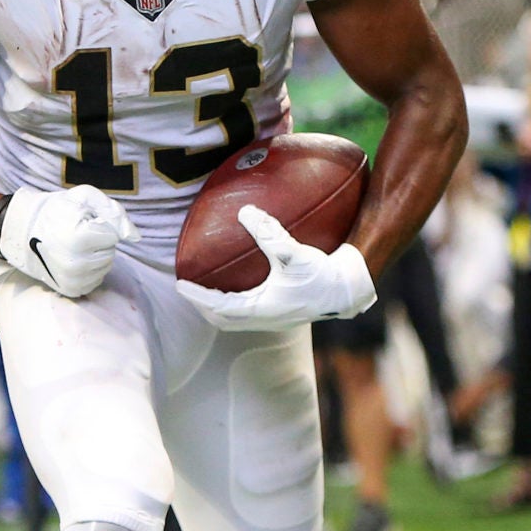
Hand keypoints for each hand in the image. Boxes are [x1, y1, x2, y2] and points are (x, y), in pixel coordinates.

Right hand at [0, 185, 134, 298]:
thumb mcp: (84, 198)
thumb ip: (114, 213)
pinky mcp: (70, 290)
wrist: (21, 231)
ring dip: (95, 256)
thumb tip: (136, 237)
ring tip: (72, 247)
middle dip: (99, 242)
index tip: (79, 222)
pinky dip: (89, 270)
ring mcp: (72, 280)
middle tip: (75, 234)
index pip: (112, 235)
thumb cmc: (55, 210)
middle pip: (110, 253)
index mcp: (80, 239)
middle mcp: (76, 264)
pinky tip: (72, 259)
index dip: (99, 225)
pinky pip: (96, 281)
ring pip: (105, 267)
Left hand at [177, 206, 376, 331]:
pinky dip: (238, 304)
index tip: (179, 285)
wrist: (351, 290)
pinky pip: (252, 313)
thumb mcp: (294, 252)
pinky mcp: (285, 314)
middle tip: (190, 290)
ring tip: (210, 291)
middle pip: (223, 320)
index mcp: (262, 309)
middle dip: (204, 307)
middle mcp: (266, 319)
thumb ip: (268, 232)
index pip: (219, 305)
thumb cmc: (323, 274)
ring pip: (238, 320)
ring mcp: (276, 319)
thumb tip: (245, 210)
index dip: (197, 296)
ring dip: (220, 308)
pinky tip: (245, 285)